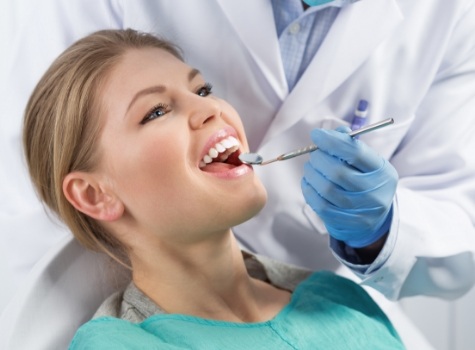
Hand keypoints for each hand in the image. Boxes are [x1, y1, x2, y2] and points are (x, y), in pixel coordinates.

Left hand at [301, 126, 397, 247]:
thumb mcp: (367, 163)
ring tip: (311, 167)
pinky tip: (309, 182)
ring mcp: (359, 210)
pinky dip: (309, 189)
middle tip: (314, 153)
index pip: (355, 153)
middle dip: (319, 158)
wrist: (372, 220)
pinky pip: (319, 204)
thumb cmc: (365, 182)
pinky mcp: (344, 222)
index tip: (316, 134)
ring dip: (311, 173)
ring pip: (326, 188)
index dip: (332, 141)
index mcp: (382, 172)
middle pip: (337, 172)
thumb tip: (334, 133)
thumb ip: (351, 145)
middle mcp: (374, 193)